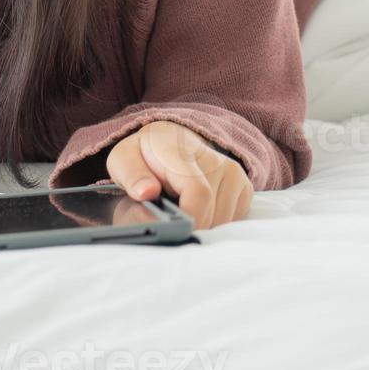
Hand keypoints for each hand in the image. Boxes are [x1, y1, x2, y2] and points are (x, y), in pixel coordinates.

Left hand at [104, 120, 253, 229]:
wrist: (172, 139)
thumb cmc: (146, 154)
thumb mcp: (124, 159)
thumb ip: (132, 175)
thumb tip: (146, 192)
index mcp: (183, 153)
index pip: (199, 193)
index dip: (189, 218)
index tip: (172, 229)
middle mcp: (216, 161)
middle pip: (211, 214)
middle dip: (189, 225)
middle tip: (169, 217)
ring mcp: (234, 174)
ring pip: (223, 220)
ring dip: (201, 224)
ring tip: (181, 208)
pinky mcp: (244, 187)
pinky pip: (232, 218)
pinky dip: (214, 221)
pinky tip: (198, 208)